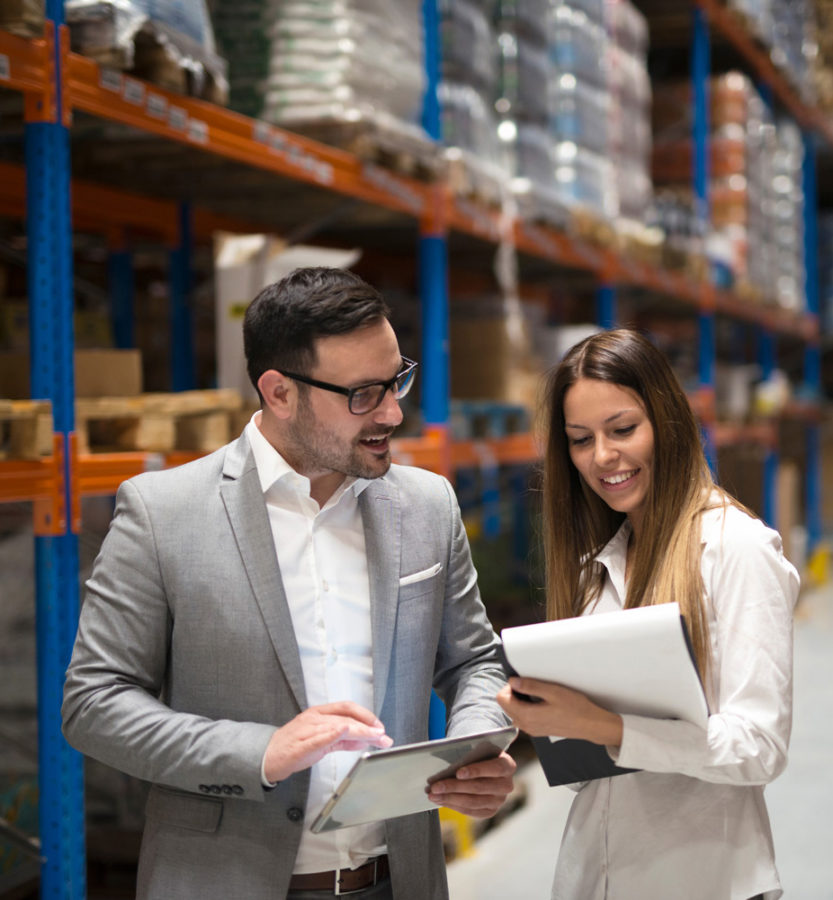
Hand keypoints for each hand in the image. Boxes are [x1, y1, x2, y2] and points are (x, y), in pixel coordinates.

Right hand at [263, 701, 391, 782]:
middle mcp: (315, 718)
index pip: (347, 707)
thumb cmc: (295, 747)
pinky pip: (318, 737)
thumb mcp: (323, 741)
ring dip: (359, 731)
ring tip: (374, 737)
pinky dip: (332, 733)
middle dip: (368, 726)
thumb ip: (344, 740)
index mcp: (319, 714)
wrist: (268, 757)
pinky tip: (344, 730)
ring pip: (337, 726)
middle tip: (383, 736)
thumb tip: (365, 741)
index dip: (366, 715)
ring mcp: (307, 730)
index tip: (380, 726)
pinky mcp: (301, 744)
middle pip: (346, 717)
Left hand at [426, 750, 516, 817]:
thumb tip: (444, 764)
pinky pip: (470, 811)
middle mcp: (506, 785)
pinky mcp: (490, 811)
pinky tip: (440, 800)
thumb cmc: (479, 753)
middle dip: (454, 787)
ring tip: (432, 794)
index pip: (495, 768)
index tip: (458, 772)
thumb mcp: (477, 748)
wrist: (486, 763)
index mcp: (508, 765)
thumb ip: (468, 754)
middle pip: (479, 788)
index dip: (476, 771)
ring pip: (473, 802)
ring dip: (450, 798)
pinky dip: (453, 805)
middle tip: (435, 786)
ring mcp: (499, 801)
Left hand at [496, 678, 622, 746]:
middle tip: (529, 685)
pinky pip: (523, 718)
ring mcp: (532, 730)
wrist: (590, 725)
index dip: (509, 687)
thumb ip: (530, 686)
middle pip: (506, 706)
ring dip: (519, 701)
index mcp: (527, 716)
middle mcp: (526, 726)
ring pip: (514, 712)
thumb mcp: (552, 691)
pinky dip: (526, 708)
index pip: (501, 699)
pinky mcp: (538, 730)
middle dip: (513, 693)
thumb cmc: (575, 709)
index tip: (521, 681)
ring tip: (536, 693)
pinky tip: (540, 702)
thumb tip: (513, 681)